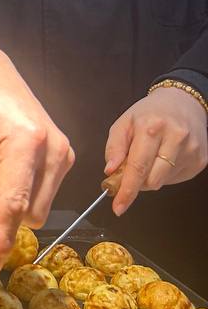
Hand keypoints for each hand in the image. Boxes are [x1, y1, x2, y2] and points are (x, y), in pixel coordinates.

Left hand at [0, 35, 73, 273]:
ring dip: (10, 205)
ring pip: (38, 208)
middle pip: (29, 211)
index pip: (15, 203)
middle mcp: (54, 148)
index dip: (0, 238)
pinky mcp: (64, 157)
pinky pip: (43, 195)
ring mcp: (63, 153)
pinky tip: (3, 171)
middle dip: (1, 219)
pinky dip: (21, 194)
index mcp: (26, 140)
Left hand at [105, 88, 207, 214]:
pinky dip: (164, 174)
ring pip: (163, 182)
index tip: (118, 206)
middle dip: (137, 183)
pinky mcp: (200, 160)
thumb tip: (110, 171)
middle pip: (152, 180)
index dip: (127, 190)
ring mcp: (191, 150)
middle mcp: (175, 138)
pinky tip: (164, 157)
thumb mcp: (124, 122)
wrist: (183, 102)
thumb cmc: (150, 113)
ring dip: (150, 177)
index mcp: (152, 128)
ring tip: (150, 157)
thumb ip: (114, 147)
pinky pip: (175, 179)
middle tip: (129, 173)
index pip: (137, 167)